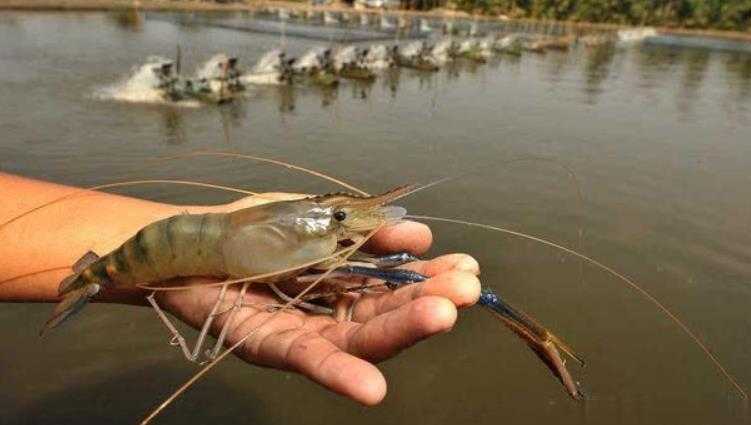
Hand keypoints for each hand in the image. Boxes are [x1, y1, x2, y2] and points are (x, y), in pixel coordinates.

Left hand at [157, 195, 480, 404]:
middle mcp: (330, 311)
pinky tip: (373, 389)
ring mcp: (304, 332)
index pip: (396, 285)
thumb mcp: (315, 217)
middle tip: (468, 291)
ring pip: (357, 338)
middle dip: (426, 302)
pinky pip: (308, 361)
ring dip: (400, 331)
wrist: (186, 239)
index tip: (467, 268)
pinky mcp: (271, 346)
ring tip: (441, 317)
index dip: (430, 278)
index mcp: (346, 282)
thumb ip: (363, 230)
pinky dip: (340, 374)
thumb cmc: (250, 227)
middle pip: (385, 314)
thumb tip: (420, 234)